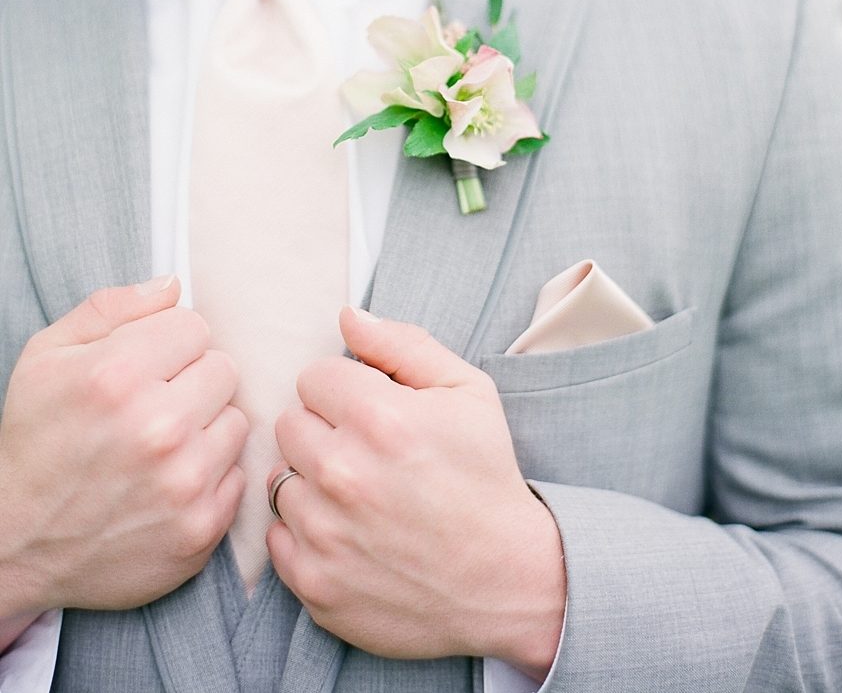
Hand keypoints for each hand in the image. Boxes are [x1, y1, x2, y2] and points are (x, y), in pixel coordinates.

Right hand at [0, 277, 247, 618]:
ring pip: (236, 419)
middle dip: (191, 381)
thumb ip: (112, 307)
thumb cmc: (35, 441)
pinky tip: (167, 481)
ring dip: (205, 428)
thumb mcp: (47, 356)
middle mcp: (158, 427)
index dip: (168, 343)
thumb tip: (173, 285)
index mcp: (119, 375)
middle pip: (224, 369)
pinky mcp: (200, 527)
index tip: (145, 367)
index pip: (194, 326)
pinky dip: (209, 476)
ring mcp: (183, 482)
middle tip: (153, 406)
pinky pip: (237, 473)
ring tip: (159, 445)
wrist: (15, 544)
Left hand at [267, 307, 565, 679]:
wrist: (505, 580)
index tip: (370, 411)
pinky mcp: (314, 583)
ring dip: (312, 482)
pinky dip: (306, 533)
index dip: (344, 389)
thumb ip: (402, 344)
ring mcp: (325, 534)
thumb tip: (346, 317)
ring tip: (360, 496)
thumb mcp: (467, 392)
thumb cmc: (484, 477)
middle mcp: (343, 473)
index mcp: (380, 418)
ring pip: (279, 479)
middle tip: (366, 453)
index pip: (313, 377)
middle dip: (324, 430)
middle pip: (289, 424)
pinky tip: (350, 533)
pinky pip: (277, 535)